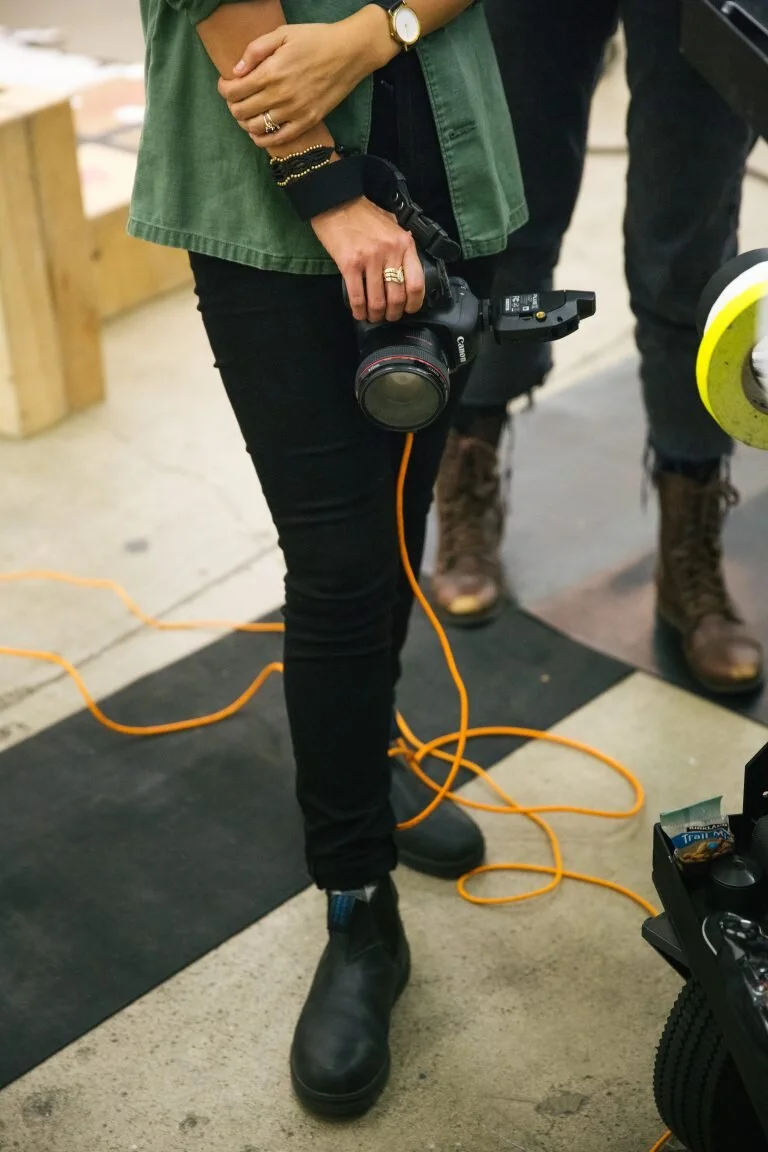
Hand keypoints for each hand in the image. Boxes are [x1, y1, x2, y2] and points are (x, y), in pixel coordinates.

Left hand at [218, 11, 393, 149]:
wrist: (349, 53)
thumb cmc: (315, 39)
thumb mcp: (282, 34)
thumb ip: (255, 51)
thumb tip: (235, 71)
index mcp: (271, 72)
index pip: (233, 91)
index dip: (224, 89)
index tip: (226, 84)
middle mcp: (280, 96)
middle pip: (241, 112)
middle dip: (233, 105)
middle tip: (237, 98)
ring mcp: (294, 112)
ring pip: (256, 128)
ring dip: (245, 122)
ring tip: (248, 112)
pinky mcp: (307, 122)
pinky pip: (278, 140)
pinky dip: (263, 139)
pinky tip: (259, 130)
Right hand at [312, 197, 425, 323]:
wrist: (336, 201)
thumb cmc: (363, 213)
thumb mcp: (392, 224)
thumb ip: (401, 245)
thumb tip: (408, 265)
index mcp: (404, 244)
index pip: (416, 283)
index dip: (414, 304)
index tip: (408, 310)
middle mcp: (390, 252)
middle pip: (397, 297)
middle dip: (393, 314)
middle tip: (388, 317)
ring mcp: (370, 259)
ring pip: (378, 301)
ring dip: (375, 315)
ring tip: (372, 316)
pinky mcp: (349, 264)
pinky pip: (357, 297)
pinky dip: (358, 310)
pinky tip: (358, 313)